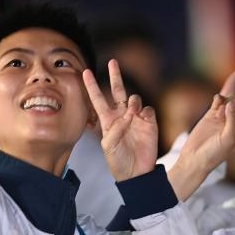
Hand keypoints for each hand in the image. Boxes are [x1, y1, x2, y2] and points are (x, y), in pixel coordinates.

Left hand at [83, 60, 157, 180]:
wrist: (136, 172)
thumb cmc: (118, 161)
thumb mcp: (108, 146)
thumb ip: (114, 129)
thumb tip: (128, 114)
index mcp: (107, 120)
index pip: (98, 99)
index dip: (92, 86)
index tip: (85, 72)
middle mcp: (121, 116)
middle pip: (118, 91)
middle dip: (115, 76)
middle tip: (112, 62)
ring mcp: (136, 118)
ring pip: (134, 98)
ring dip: (132, 102)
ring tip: (131, 114)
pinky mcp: (149, 122)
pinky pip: (148, 109)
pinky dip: (144, 112)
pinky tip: (141, 120)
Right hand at [169, 71, 234, 199]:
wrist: (196, 157)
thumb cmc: (215, 154)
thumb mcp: (228, 140)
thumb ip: (233, 120)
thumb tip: (231, 101)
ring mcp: (227, 114)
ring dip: (231, 99)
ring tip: (223, 110)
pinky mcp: (213, 112)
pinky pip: (219, 100)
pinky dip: (218, 100)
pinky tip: (215, 107)